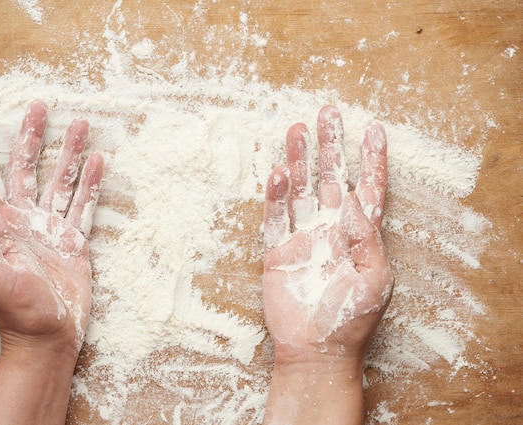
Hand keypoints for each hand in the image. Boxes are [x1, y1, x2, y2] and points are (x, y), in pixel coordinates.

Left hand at [0, 100, 103, 356]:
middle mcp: (23, 219)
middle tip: (41, 106)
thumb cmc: (17, 311)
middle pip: (26, 167)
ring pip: (59, 179)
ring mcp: (50, 228)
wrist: (49, 337)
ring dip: (69, 152)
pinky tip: (98, 161)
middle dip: (31, 136)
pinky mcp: (74, 239)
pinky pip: (83, 204)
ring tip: (81, 125)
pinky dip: (91, 182)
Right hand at [262, 106, 393, 423]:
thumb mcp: (375, 279)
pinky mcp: (277, 251)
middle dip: (330, 146)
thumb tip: (355, 203)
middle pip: (331, 178)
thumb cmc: (351, 318)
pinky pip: (275, 217)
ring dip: (299, 160)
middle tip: (327, 113)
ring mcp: (302, 238)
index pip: (368, 188)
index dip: (371, 159)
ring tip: (296, 129)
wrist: (316, 349)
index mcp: (360, 235)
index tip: (373, 128)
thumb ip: (367, 240)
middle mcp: (330, 229)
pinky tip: (278, 173)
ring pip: (301, 189)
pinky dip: (275, 195)